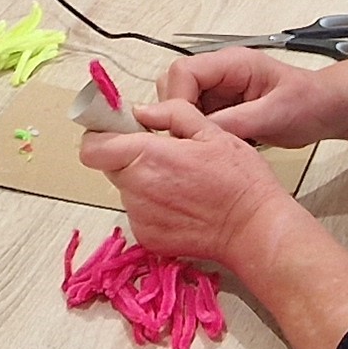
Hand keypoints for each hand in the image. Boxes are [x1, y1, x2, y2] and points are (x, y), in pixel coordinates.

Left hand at [79, 98, 298, 272]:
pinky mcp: (147, 237)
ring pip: (126, 189)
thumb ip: (171, 114)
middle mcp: (138, 188)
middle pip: (109, 165)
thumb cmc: (240, 182)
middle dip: (127, 156)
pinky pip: (138, 213)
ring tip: (180, 182)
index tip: (115, 131)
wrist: (254, 229)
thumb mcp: (212, 131)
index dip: (101, 135)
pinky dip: (153, 206)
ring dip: (143, 182)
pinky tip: (181, 203)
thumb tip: (142, 111)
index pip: (93, 147)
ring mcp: (140, 216)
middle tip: (162, 155)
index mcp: (149, 156)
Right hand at [152, 45, 340, 145]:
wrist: (329, 109)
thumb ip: (237, 121)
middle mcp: (222, 74)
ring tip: (208, 147)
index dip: (176, 101)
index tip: (183, 128)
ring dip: (188, 128)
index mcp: (233, 63)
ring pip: (181, 106)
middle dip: (176, 116)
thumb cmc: (312, 102)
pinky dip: (200, 136)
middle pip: (174, 87)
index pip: (183, 72)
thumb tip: (201, 131)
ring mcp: (220, 92)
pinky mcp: (223, 109)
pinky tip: (217, 149)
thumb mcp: (276, 114)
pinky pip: (197, 121)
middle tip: (192, 142)